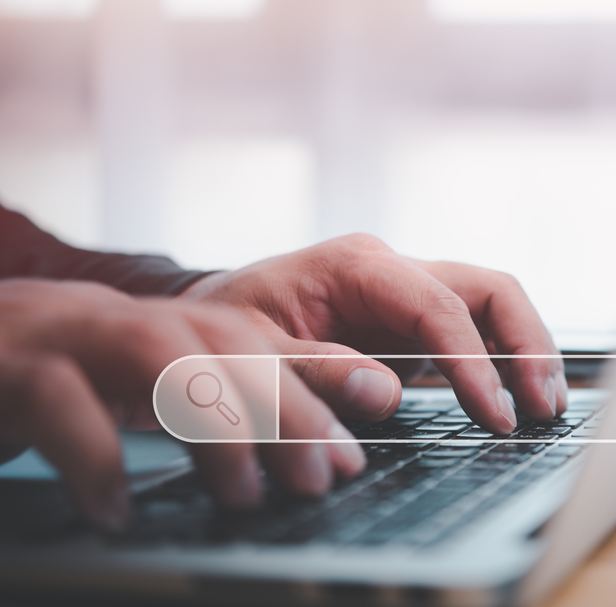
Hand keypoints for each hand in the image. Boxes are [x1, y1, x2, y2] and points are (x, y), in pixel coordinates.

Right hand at [0, 280, 364, 529]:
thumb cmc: (40, 383)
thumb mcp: (131, 389)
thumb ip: (207, 404)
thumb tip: (299, 450)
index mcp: (159, 323)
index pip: (257, 337)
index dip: (319, 373)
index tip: (370, 421)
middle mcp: (121, 317)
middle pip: (223, 340)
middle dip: (284, 406)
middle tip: (321, 475)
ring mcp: (62, 330)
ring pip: (158, 353)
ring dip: (213, 424)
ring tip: (244, 494)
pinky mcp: (4, 361)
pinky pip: (57, 397)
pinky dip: (96, 453)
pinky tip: (117, 507)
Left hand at [180, 234, 567, 433]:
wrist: (206, 323)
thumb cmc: (223, 331)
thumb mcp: (250, 353)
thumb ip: (316, 370)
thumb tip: (388, 393)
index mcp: (354, 264)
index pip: (438, 306)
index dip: (474, 362)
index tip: (495, 415)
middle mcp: (392, 269)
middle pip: (489, 289)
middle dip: (526, 345)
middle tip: (543, 405)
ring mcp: (407, 291)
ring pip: (494, 304)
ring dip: (527, 351)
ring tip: (547, 403)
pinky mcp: (413, 321)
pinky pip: (476, 329)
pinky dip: (504, 360)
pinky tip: (519, 395)